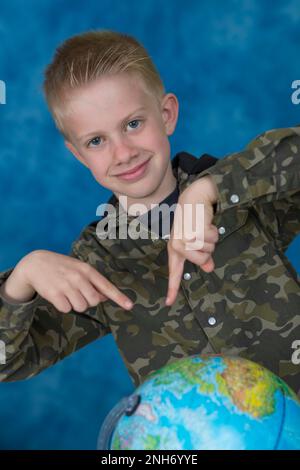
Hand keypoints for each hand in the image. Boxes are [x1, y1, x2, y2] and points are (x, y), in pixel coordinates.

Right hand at [4, 250, 132, 312]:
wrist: (35, 263)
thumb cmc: (61, 267)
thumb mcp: (79, 269)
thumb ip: (93, 283)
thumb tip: (105, 297)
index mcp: (87, 270)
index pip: (106, 286)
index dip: (119, 297)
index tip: (130, 306)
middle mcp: (78, 277)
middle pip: (93, 301)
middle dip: (87, 301)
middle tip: (77, 293)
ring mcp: (66, 285)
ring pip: (80, 307)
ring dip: (74, 304)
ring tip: (66, 293)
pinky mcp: (54, 294)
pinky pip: (66, 309)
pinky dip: (63, 306)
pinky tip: (58, 296)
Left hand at [166, 176, 218, 306]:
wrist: (194, 198)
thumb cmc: (195, 220)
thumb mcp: (197, 240)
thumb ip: (201, 256)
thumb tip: (209, 268)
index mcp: (175, 249)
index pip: (175, 272)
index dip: (172, 289)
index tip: (168, 304)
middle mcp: (178, 246)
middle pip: (202, 261)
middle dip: (208, 249)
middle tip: (202, 234)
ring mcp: (184, 239)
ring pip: (208, 250)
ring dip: (211, 238)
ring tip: (202, 226)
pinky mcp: (193, 231)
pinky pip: (212, 239)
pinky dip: (213, 230)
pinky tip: (205, 222)